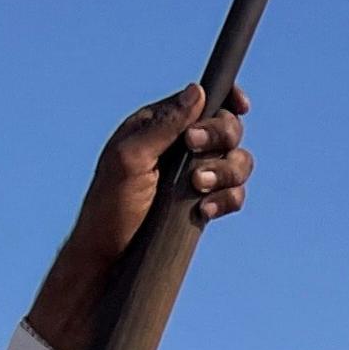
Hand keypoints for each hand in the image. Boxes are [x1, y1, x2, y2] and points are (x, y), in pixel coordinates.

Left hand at [26, 84, 253, 349]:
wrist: (108, 258)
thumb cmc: (109, 205)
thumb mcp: (129, 159)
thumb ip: (165, 125)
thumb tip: (197, 91)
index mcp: (159, 126)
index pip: (201, 101)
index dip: (226, 98)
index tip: (239, 105)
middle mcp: (181, 147)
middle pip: (228, 129)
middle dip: (220, 140)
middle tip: (194, 154)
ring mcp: (195, 176)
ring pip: (238, 162)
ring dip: (225, 173)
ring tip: (197, 187)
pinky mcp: (204, 204)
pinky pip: (234, 195)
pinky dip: (227, 201)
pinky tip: (203, 212)